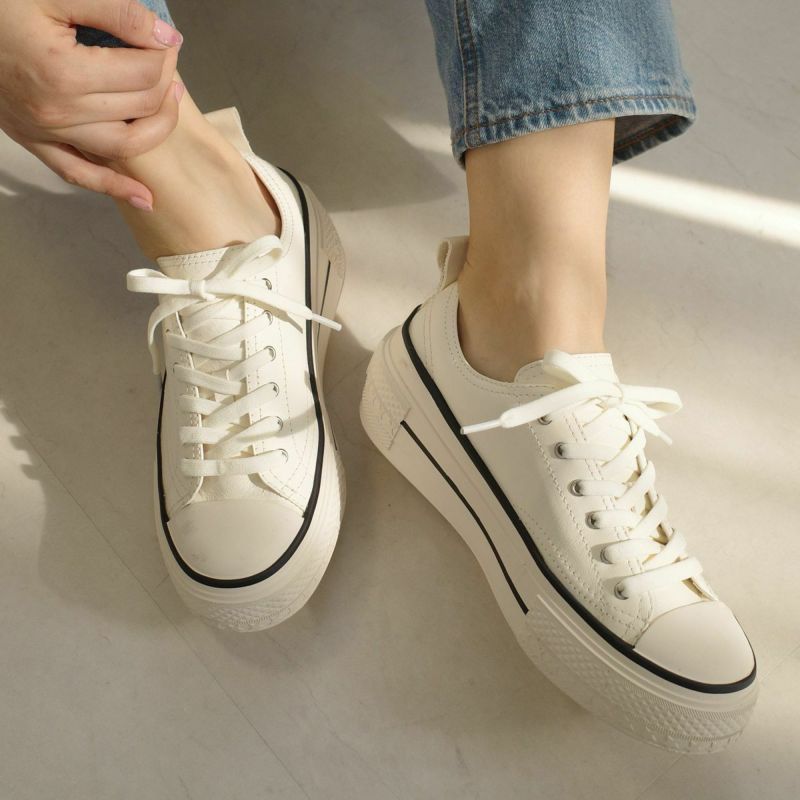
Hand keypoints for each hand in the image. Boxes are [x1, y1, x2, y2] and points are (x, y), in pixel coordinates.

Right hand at [0, 0, 184, 207]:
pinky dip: (115, 187)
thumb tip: (165, 37)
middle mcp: (57, 110)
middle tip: (165, 63)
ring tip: (167, 103)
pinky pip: (81, 175)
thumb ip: (117, 12)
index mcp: (63, 71)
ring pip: (124, 145)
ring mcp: (46, 132)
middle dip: (164, 84)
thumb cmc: (3, 4)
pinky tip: (145, 198)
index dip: (164, 55)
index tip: (165, 41)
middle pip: (140, 107)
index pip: (143, 73)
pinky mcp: (35, 142)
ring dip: (156, 129)